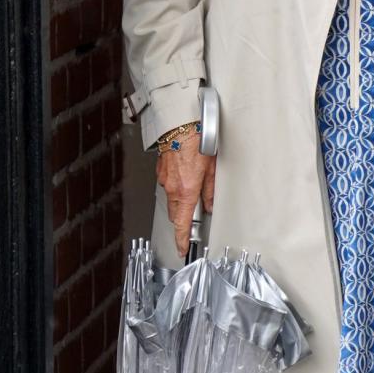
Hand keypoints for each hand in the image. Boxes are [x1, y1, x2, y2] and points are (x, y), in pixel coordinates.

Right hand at [156, 131, 216, 257]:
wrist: (181, 125)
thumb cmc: (197, 142)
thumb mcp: (212, 169)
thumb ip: (210, 190)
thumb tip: (210, 203)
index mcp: (186, 191)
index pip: (182, 223)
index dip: (181, 239)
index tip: (181, 248)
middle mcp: (172, 187)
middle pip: (175, 213)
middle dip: (182, 220)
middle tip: (191, 221)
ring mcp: (164, 179)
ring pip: (171, 199)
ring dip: (180, 201)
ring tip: (192, 193)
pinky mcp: (161, 170)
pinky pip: (168, 185)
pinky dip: (175, 187)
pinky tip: (184, 178)